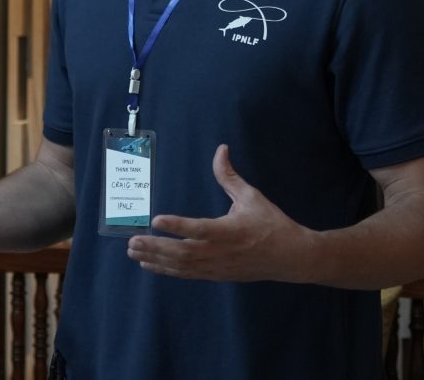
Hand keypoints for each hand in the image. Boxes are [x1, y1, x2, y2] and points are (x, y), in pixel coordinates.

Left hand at [126, 144, 313, 281]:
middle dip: (155, 247)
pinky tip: (149, 264)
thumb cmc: (271, 224)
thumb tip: (221, 149)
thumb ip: (230, 176)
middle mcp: (220, 252)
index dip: (177, 226)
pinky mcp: (216, 275)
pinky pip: (187, 274)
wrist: (291, 258)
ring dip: (156, 259)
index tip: (156, 220)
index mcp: (229, 231)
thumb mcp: (252, 197)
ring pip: (181, 266)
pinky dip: (166, 270)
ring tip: (133, 251)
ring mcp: (216, 267)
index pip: (199, 229)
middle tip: (131, 240)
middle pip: (182, 253)